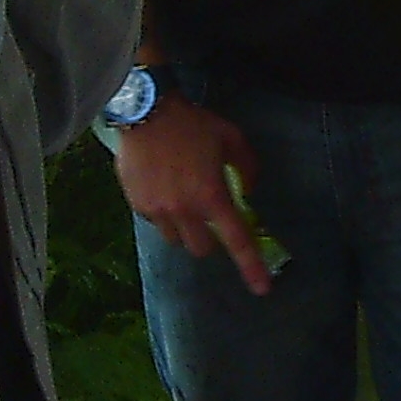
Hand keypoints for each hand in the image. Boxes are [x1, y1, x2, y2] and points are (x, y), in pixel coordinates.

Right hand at [113, 96, 272, 293]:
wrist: (146, 111)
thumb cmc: (192, 123)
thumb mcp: (231, 137)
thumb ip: (246, 166)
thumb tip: (248, 190)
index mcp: (211, 196)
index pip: (236, 240)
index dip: (251, 266)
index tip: (262, 288)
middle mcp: (184, 211)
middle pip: (202, 248)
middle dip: (210, 237)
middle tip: (210, 214)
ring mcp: (157, 211)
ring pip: (177, 239)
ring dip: (186, 228)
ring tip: (184, 198)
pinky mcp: (137, 205)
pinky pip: (155, 223)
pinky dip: (163, 214)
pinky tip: (163, 188)